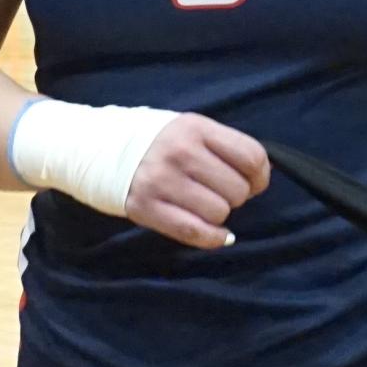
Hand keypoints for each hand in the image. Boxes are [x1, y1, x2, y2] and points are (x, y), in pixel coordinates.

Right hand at [125, 113, 269, 249]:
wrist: (104, 149)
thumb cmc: (159, 142)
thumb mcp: (191, 129)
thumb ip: (224, 147)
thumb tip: (262, 176)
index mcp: (196, 128)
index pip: (251, 156)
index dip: (260, 176)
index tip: (254, 183)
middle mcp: (180, 152)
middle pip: (237, 189)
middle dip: (236, 196)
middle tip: (220, 192)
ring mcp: (162, 181)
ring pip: (219, 213)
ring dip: (219, 215)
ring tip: (204, 205)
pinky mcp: (147, 208)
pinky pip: (196, 232)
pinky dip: (214, 238)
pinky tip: (218, 234)